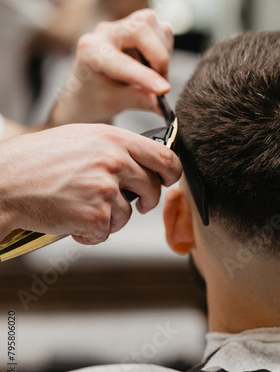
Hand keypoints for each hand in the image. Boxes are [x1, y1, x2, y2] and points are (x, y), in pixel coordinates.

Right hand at [0, 123, 181, 244]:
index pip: (164, 157)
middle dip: (144, 201)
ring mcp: (106, 189)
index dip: (171, 173)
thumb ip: (116, 148)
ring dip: (110, 218)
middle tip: (132, 203)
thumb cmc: (37, 160)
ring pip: (127, 214)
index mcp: (113, 139)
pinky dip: (91, 233)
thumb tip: (141, 163)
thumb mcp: (82, 138)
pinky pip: (107, 232)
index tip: (167, 181)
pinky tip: (72, 220)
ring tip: (81, 206)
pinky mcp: (95, 216)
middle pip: (152, 188)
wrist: (6, 181)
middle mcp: (114, 162)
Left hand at [47, 9, 173, 126]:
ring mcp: (122, 25)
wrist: (89, 89)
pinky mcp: (138, 24)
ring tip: (153, 76)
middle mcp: (105, 32)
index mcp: (91, 51)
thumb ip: (140, 100)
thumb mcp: (116, 103)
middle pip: (142, 30)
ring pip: (158, 29)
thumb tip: (163, 107)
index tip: (164, 90)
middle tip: (161, 87)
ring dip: (163, 56)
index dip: (146, 76)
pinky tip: (152, 65)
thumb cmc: (97, 96)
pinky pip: (163, 32)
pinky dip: (165, 51)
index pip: (123, 62)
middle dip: (159, 59)